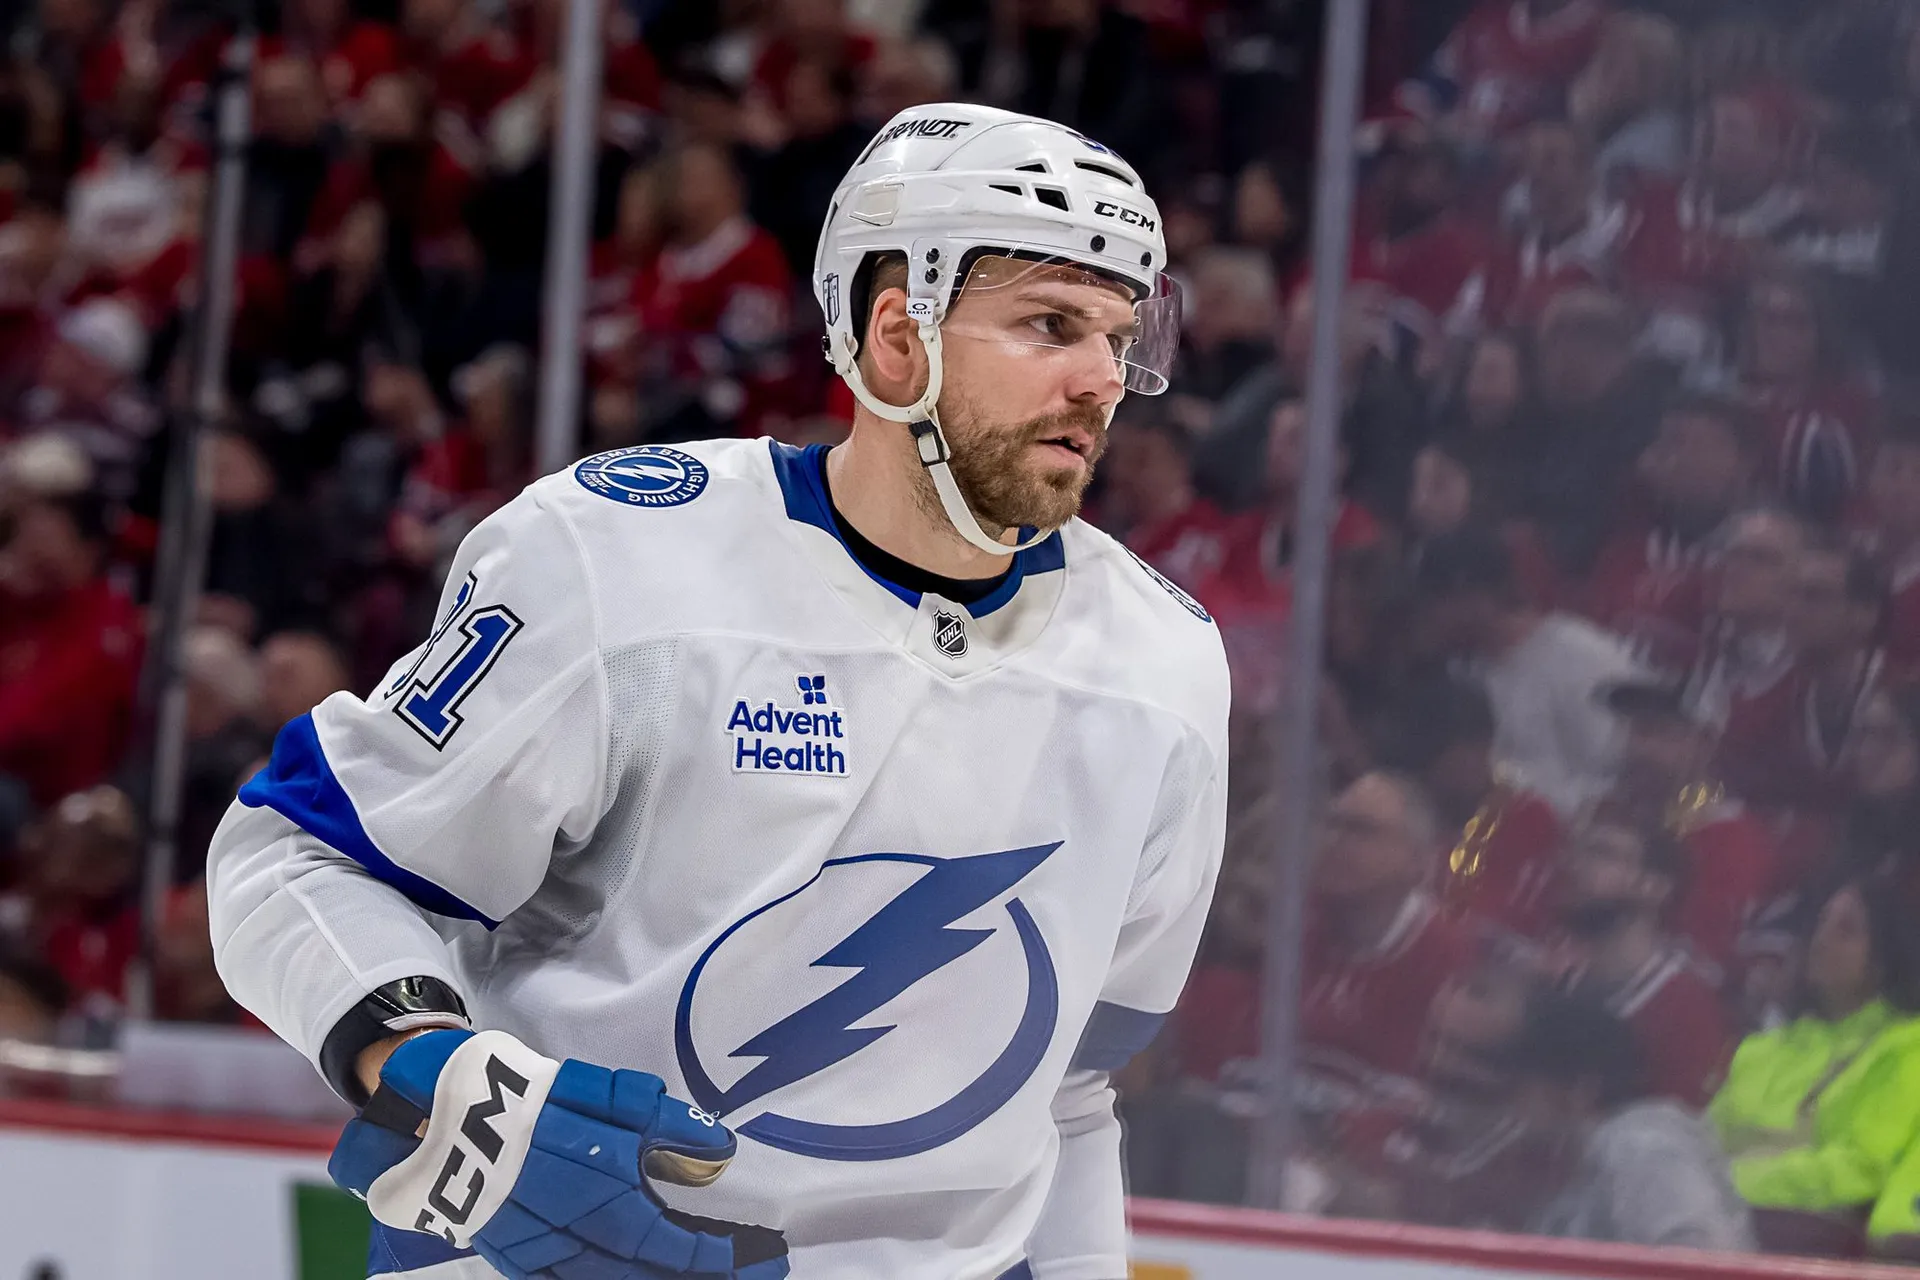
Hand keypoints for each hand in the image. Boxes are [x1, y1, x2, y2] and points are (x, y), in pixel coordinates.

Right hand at [330, 1029, 787, 1278]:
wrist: (427, 1107)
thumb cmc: (521, 1089)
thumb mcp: (589, 1088)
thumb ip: (651, 1117)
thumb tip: (719, 1146)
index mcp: (584, 1171)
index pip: (659, 1233)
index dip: (706, 1252)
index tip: (748, 1256)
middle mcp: (559, 1217)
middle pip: (634, 1262)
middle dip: (692, 1273)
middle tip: (748, 1276)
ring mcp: (529, 1241)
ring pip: (598, 1276)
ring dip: (648, 1279)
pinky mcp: (506, 1253)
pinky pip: (559, 1279)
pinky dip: (598, 1279)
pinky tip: (631, 1277)